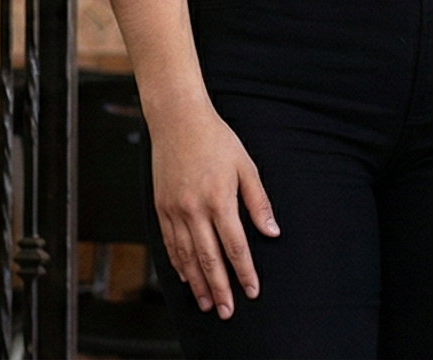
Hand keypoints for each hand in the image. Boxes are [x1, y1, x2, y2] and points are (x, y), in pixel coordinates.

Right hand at [150, 104, 278, 318]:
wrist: (178, 122)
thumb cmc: (217, 140)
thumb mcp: (246, 166)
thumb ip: (258, 202)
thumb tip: (271, 231)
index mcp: (219, 200)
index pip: (235, 245)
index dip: (244, 271)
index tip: (252, 290)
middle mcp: (193, 210)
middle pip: (209, 258)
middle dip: (220, 287)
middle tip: (227, 310)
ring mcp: (174, 211)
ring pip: (187, 256)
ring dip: (198, 282)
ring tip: (208, 303)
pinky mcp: (161, 208)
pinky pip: (170, 244)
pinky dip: (179, 264)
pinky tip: (188, 277)